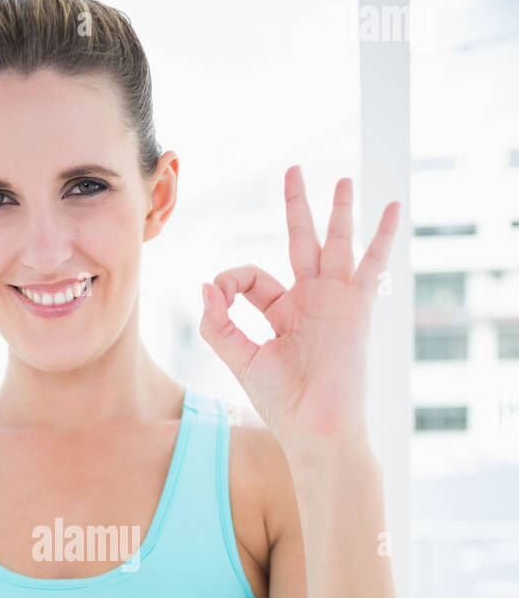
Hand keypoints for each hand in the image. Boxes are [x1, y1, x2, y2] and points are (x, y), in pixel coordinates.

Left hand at [199, 164, 399, 450]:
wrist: (316, 428)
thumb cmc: (282, 402)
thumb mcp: (240, 359)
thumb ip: (218, 323)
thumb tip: (206, 285)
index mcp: (280, 313)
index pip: (252, 278)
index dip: (230, 280)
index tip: (220, 298)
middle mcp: (308, 301)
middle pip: (299, 241)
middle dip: (296, 206)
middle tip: (293, 169)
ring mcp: (334, 300)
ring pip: (334, 243)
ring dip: (338, 210)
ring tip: (344, 179)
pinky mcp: (356, 306)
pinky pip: (372, 263)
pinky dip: (381, 235)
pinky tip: (390, 207)